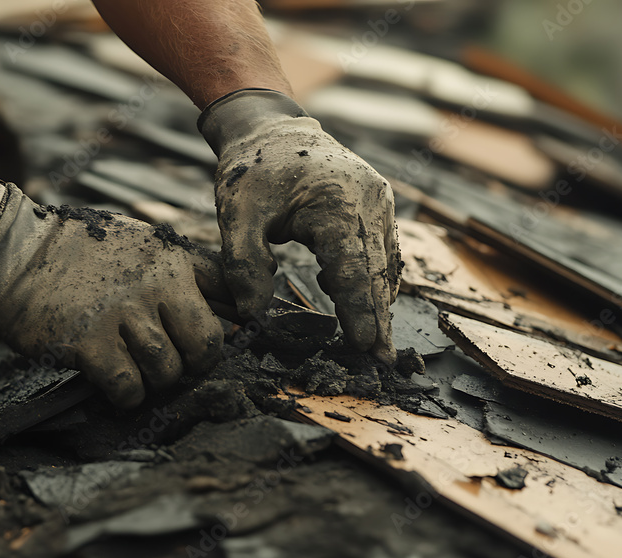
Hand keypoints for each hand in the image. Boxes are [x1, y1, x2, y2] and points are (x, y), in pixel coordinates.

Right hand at [0, 183, 223, 407]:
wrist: (11, 252)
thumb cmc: (76, 252)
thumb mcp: (138, 243)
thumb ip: (186, 270)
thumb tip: (236, 310)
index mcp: (171, 260)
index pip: (229, 299)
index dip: (232, 329)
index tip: (214, 342)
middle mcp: (154, 284)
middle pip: (207, 344)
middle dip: (194, 363)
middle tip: (172, 364)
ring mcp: (121, 313)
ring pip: (168, 370)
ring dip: (155, 380)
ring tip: (134, 369)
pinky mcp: (89, 341)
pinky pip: (128, 386)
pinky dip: (126, 395)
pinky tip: (112, 382)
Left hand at [199, 89, 399, 362]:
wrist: (272, 129)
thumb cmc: (252, 171)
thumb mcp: (235, 214)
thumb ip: (242, 264)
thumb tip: (253, 315)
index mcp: (334, 203)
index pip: (351, 269)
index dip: (359, 312)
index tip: (365, 348)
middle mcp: (368, 201)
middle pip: (376, 273)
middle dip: (378, 320)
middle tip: (382, 365)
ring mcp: (379, 202)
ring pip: (385, 264)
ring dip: (380, 305)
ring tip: (375, 346)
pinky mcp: (379, 205)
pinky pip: (383, 251)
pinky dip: (376, 281)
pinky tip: (363, 307)